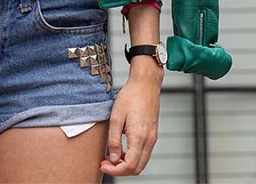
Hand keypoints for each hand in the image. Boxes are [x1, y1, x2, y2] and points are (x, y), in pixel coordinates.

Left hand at [100, 61, 161, 175]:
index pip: (129, 166)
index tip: (103, 165)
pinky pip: (144, 154)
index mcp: (139, 137)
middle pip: (137, 168)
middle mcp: (149, 141)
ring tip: (111, 157)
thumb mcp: (116, 117)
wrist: (145, 84)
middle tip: (105, 163)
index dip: (115, 170)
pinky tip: (121, 150)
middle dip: (120, 170)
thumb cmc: (130, 96)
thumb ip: (114, 140)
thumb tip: (113, 158)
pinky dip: (133, 157)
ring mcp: (152, 138)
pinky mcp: (152, 135)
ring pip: (141, 163)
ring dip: (126, 165)